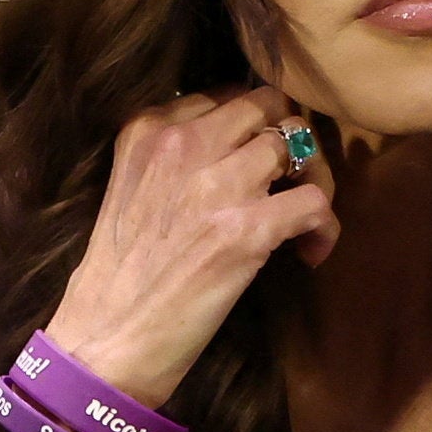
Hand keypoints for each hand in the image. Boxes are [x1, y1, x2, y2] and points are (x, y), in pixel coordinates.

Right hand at [45, 87, 340, 408]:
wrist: (107, 336)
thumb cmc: (117, 274)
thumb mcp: (130, 185)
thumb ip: (173, 157)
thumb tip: (234, 150)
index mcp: (150, 128)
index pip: (227, 95)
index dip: (252, 125)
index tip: (254, 160)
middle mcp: (185, 144)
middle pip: (268, 107)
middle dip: (288, 139)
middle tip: (289, 180)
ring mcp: (219, 184)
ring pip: (299, 145)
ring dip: (314, 180)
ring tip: (301, 220)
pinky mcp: (248, 230)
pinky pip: (315, 200)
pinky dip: (325, 227)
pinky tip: (310, 251)